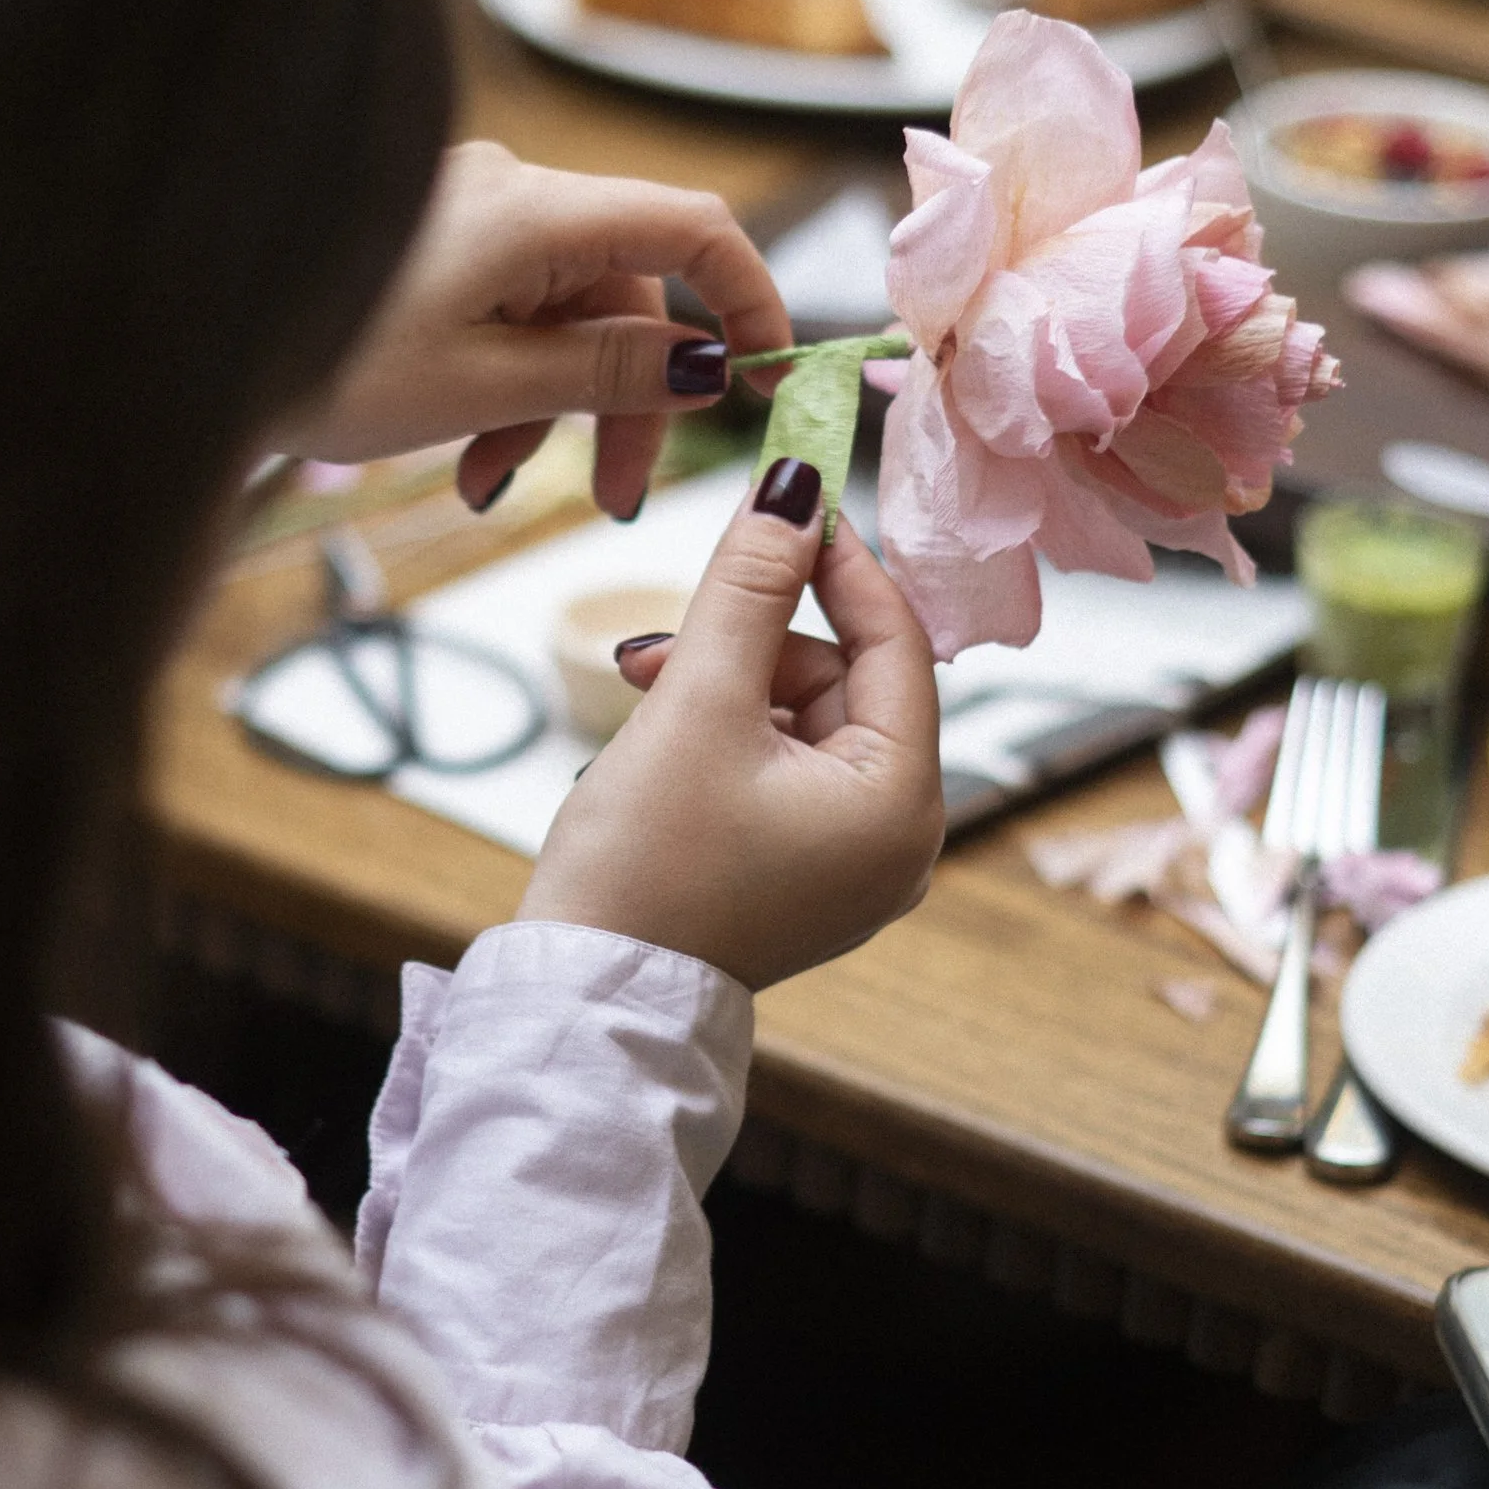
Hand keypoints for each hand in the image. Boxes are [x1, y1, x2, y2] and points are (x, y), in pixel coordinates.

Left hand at [288, 139, 793, 521]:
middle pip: (624, 292)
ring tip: (489, 484)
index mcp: (533, 211)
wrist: (184, 343)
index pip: (691, 227)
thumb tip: (701, 363)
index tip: (767, 376)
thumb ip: (604, 372)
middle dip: (624, 399)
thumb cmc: (323, 359)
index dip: (746, 298)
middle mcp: (509, 195)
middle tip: (613, 494)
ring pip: (563, 316)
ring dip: (551, 408)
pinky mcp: (432, 248)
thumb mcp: (483, 386)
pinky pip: (506, 313)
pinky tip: (462, 454)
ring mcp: (467, 217)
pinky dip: (503, 385)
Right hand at [519, 461, 942, 990]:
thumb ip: (749, 585)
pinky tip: (661, 735)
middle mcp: (900, 841)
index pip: (895, 640)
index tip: (788, 493)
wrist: (585, 1000)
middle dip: (753, 642)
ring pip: (805, 721)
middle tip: (664, 641)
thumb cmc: (643, 866)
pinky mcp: (803, 879)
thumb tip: (793, 488)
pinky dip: (727, 737)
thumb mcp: (697, 702)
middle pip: (844, 681)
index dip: (837, 560)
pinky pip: (784, 771)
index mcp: (903, 803)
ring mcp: (853, 867)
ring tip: (642, 689)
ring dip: (727, 685)